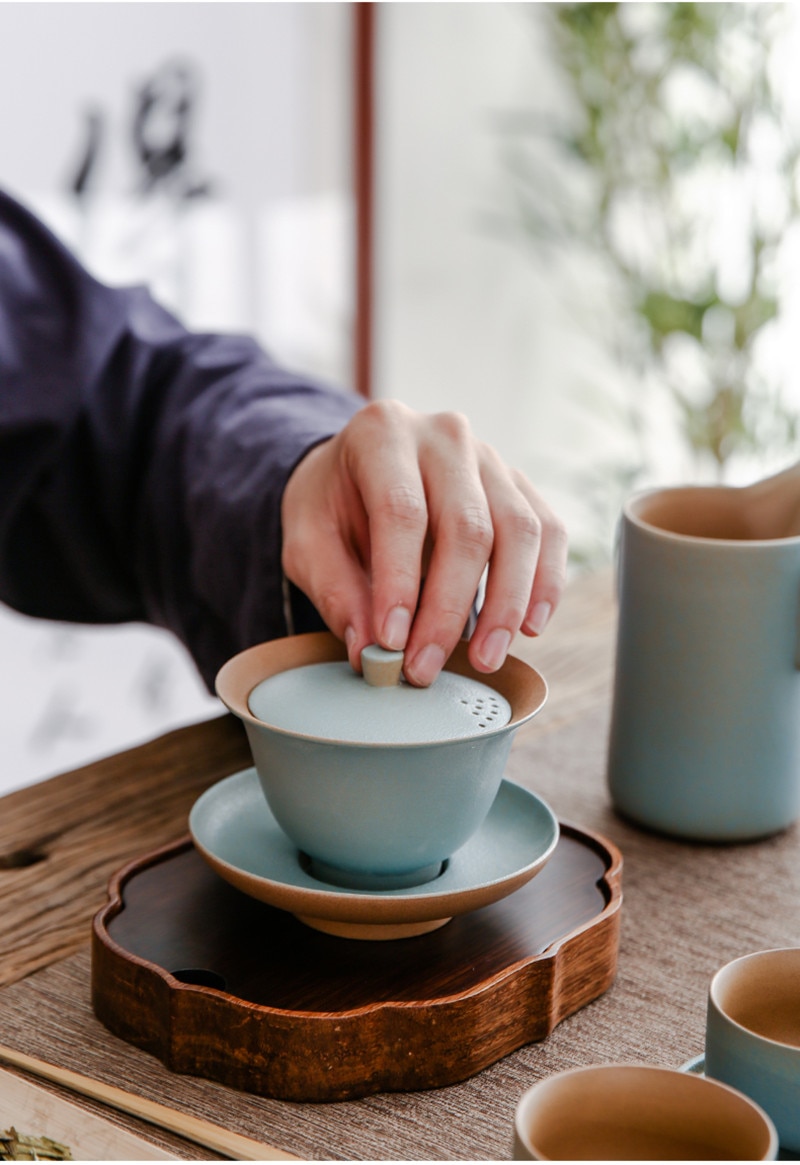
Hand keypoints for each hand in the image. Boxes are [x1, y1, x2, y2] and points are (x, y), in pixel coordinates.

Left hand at [280, 400, 567, 684]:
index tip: (392, 641)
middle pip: (467, 525)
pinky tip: (529, 627)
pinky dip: (546, 583)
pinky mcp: (519, 485)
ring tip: (486, 659)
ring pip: (519, 531)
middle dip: (450, 607)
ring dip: (507, 604)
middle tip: (427, 668)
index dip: (400, 581)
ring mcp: (490, 457)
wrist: (356, 472)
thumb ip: (334, 591)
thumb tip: (369, 650)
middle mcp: (444, 436)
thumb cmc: (332, 506)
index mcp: (382, 433)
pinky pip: (549, 532)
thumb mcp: (306, 541)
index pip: (401, 511)